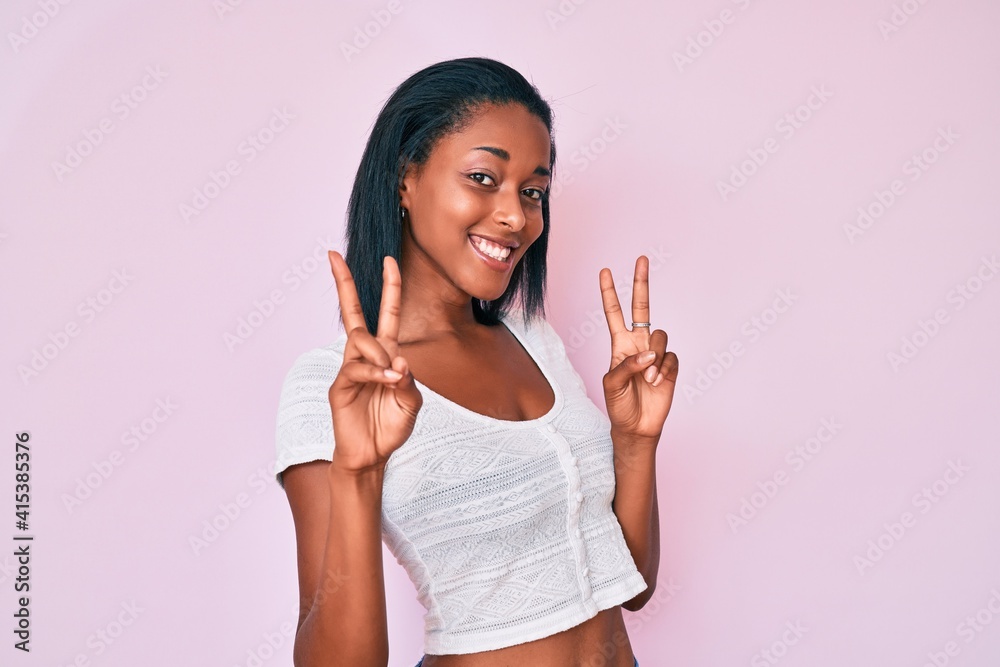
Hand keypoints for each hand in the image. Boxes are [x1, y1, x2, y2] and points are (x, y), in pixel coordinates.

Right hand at [327, 250, 422, 472]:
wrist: (373, 456)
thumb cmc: (391, 427)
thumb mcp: (412, 402)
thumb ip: (409, 380)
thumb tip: (398, 360)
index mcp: (386, 354)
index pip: (387, 313)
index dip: (389, 287)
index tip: (389, 260)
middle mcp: (366, 356)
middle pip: (353, 312)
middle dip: (344, 283)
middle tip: (333, 255)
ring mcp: (350, 369)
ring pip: (359, 340)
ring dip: (379, 353)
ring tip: (392, 376)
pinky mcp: (339, 386)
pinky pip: (355, 368)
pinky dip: (374, 373)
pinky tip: (387, 381)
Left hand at [599, 255, 677, 443]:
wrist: (637, 426)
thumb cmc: (619, 404)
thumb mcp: (612, 384)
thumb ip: (627, 365)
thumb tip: (649, 354)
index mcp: (620, 344)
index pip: (614, 312)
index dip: (609, 292)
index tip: (604, 271)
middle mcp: (638, 343)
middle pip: (642, 307)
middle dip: (641, 283)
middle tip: (641, 259)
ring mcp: (656, 353)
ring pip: (660, 336)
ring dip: (653, 358)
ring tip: (647, 379)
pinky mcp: (670, 366)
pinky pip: (671, 357)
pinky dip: (663, 371)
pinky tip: (656, 383)